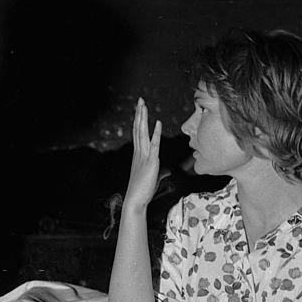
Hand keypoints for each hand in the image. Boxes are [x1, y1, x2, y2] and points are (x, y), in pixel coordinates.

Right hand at [123, 97, 162, 214]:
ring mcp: (143, 156)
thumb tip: (166, 171)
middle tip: (140, 100)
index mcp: (138, 155)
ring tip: (143, 105)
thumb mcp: (152, 178)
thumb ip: (158, 172)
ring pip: (142, 133)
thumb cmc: (142, 191)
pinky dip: (155, 133)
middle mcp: (138, 153)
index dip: (138, 120)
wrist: (135, 200)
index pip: (138, 134)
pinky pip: (153, 144)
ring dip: (143, 118)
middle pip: (138, 129)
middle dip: (139, 114)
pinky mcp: (150, 162)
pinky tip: (157, 123)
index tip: (139, 109)